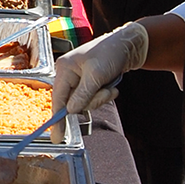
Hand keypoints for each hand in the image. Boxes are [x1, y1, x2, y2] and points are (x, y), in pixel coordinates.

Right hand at [50, 22, 148, 141]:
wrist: (126, 46)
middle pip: (73, 102)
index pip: (58, 98)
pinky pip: (91, 98)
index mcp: (64, 69)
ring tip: (110, 87)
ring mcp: (77, 79)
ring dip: (100, 98)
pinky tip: (110, 87)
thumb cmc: (110, 54)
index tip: (58, 137)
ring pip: (84, 102)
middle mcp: (67, 74)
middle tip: (105, 92)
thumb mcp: (96, 75)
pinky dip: (102, 96)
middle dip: (92, 101)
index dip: (58, 119)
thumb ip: (83, 94)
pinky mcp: (87, 83)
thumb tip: (71, 111)